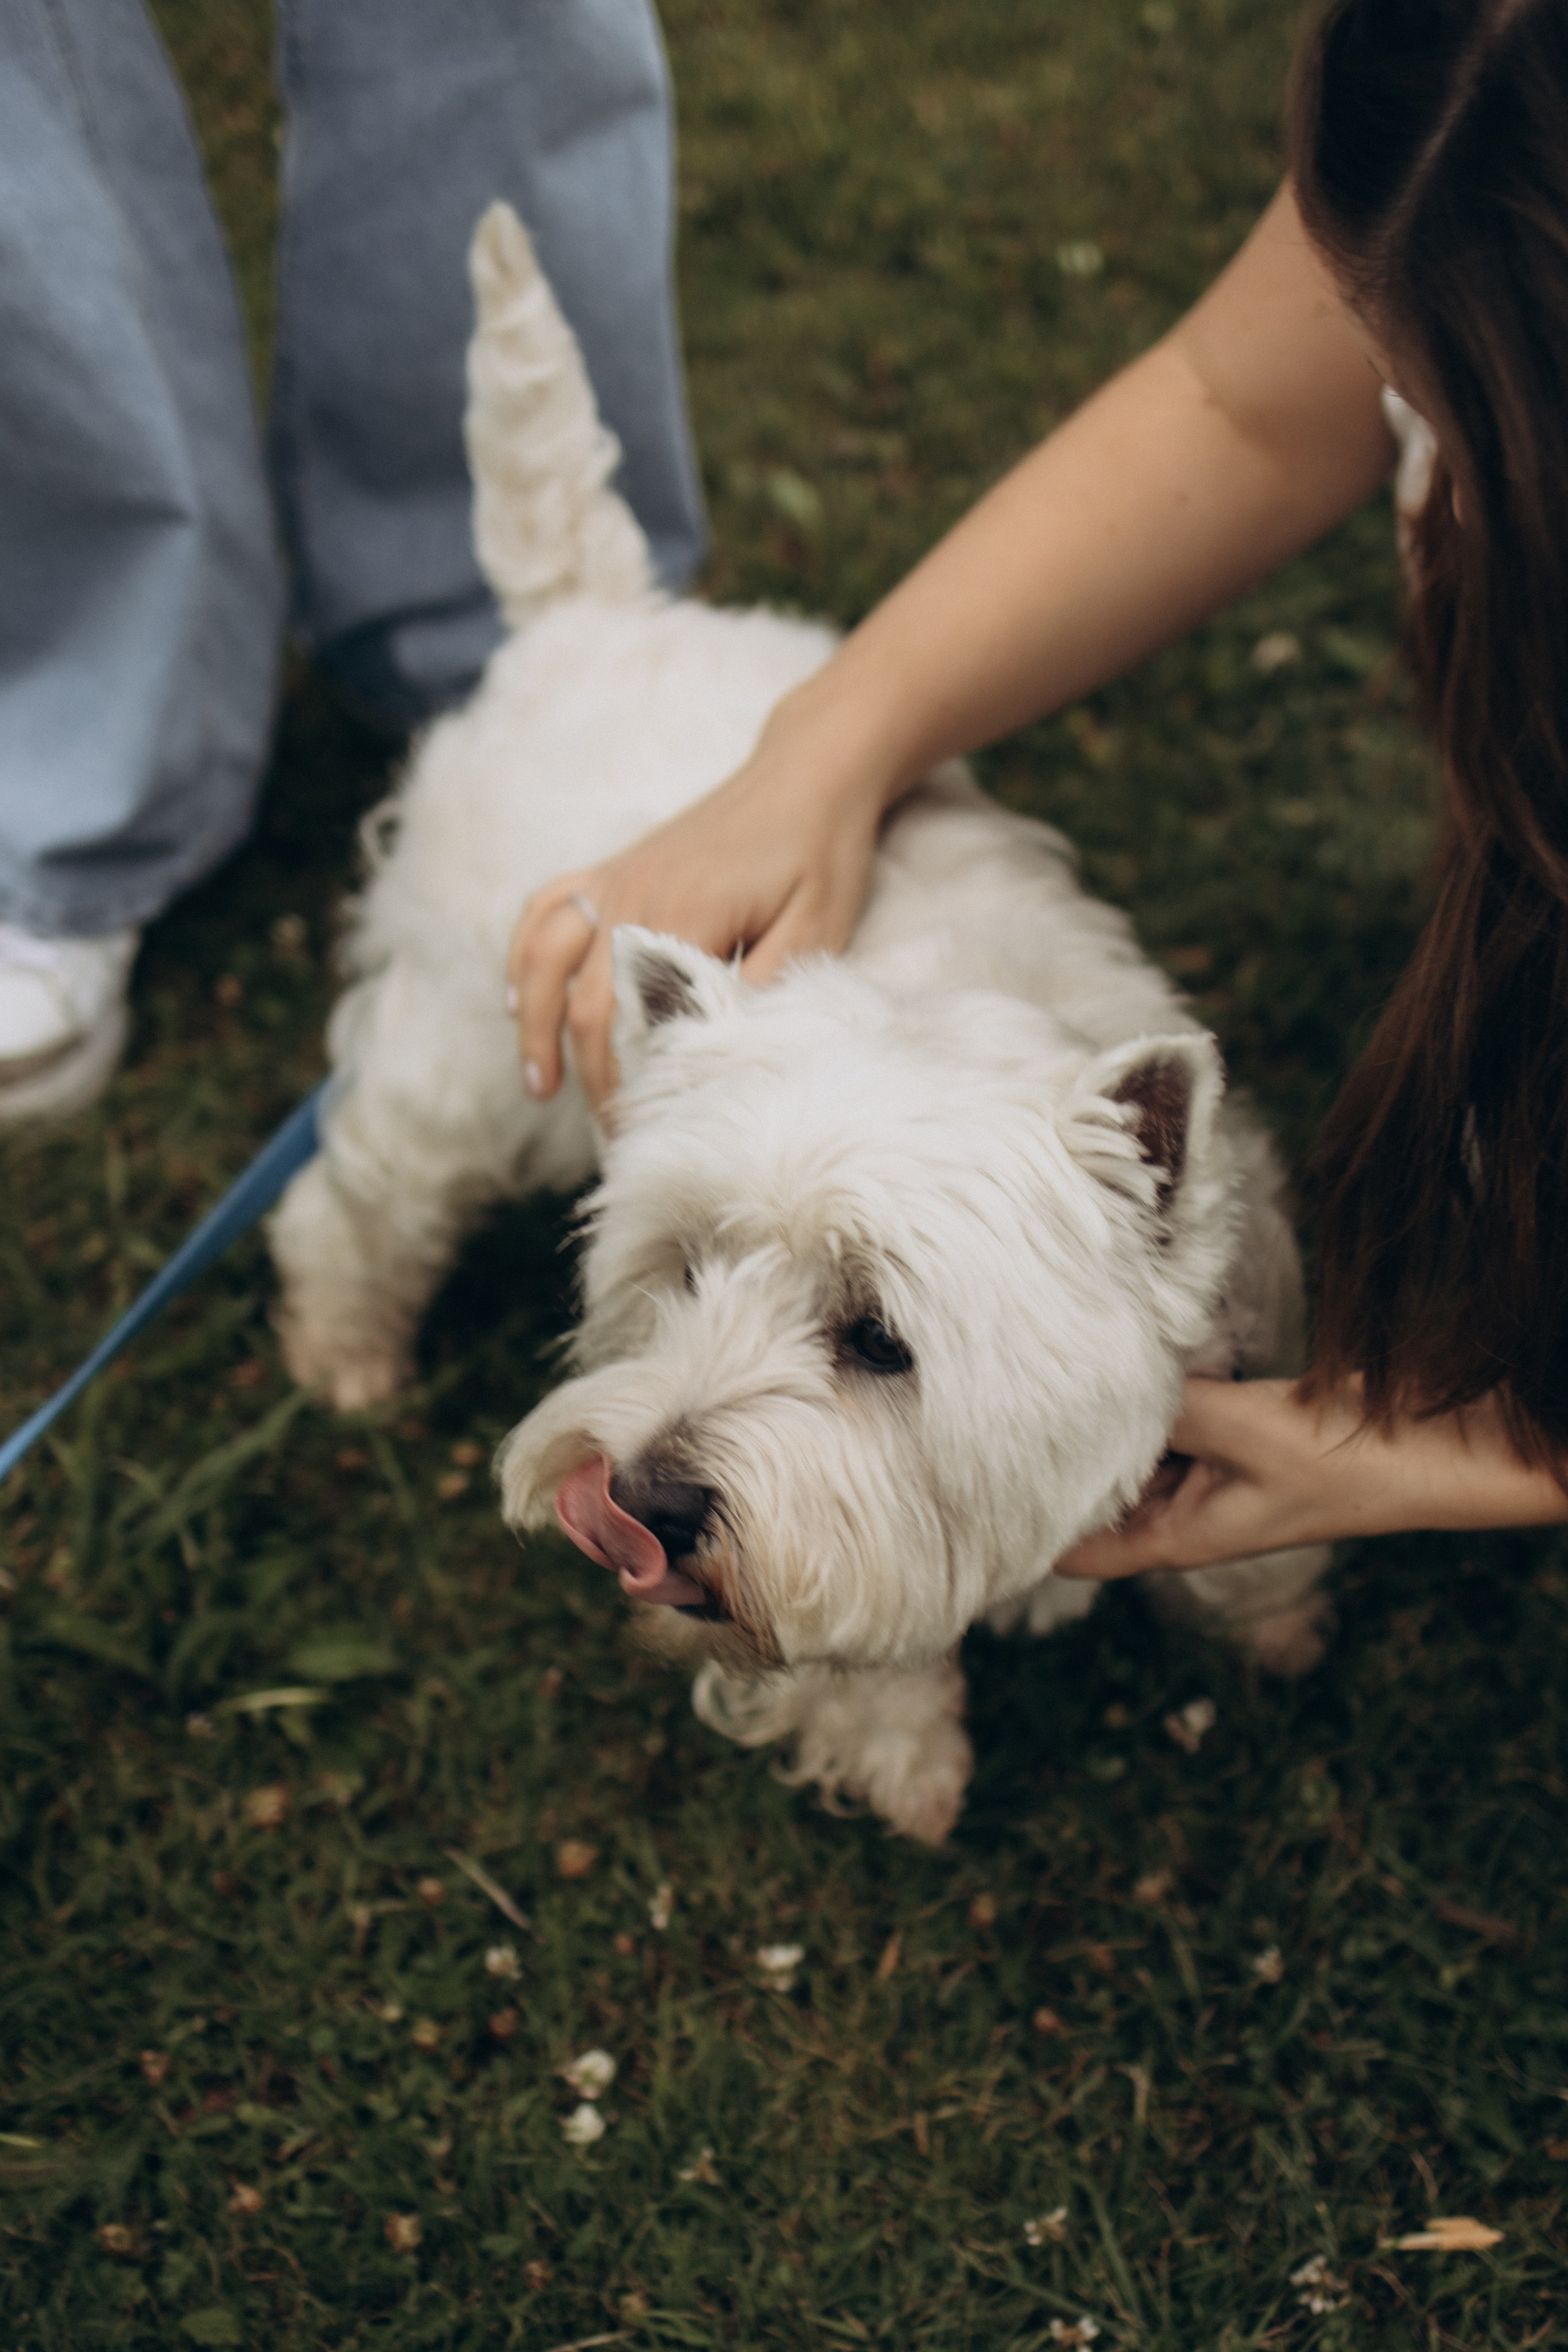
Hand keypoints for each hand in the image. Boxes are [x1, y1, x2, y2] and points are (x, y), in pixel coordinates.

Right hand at [507, 687, 891, 1109]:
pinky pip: (547, 910)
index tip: (643, 1130)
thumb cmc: (821, 852)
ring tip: (539, 1084)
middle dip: (589, 1074)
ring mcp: (618, 877)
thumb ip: (763, 987)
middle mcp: (635, 893)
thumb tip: (713, 1048)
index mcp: (684, 914)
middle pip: (584, 1000)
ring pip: (547, 957)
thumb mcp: (816, 928)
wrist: (808, 772)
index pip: (632, 1018)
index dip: (629, 1082)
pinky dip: (525, 956)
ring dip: (535, 1023)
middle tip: (610, 1133)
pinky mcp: (615, 866)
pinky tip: (519, 1001)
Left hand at [1055, 1375, 1567, 1578]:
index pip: (1075, 1552)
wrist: (1429, 1449)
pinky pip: (1172, 1418)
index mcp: (1176, 1538)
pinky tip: (1141, 1356)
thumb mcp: (1242, 1430)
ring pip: (1133, 1449)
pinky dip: (1155, 1396)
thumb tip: (1096, 1388)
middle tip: (1009, 1398)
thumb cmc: (1345, 1461)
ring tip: (1061, 1370)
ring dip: (1111, 1419)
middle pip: (1095, 1494)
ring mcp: (1207, 1473)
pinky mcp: (1230, 1436)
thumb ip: (1168, 1412)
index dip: (1028, 1525)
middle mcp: (1183, 1512)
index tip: (983, 1481)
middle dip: (1061, 1457)